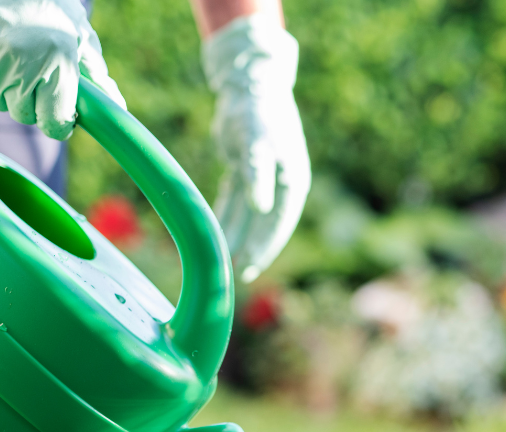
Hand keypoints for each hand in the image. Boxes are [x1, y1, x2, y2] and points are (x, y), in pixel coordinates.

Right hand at [0, 0, 125, 141]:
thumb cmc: (40, 3)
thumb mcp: (76, 32)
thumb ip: (95, 74)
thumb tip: (117, 106)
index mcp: (55, 63)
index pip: (55, 126)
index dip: (59, 118)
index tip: (58, 107)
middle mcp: (21, 72)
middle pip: (27, 116)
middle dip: (31, 96)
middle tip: (29, 61)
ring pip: (1, 104)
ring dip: (5, 85)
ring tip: (7, 49)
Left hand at [203, 15, 310, 281]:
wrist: (250, 83)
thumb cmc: (258, 111)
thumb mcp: (258, 142)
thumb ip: (259, 174)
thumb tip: (262, 209)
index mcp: (291, 182)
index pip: (279, 223)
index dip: (265, 247)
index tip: (250, 266)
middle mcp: (279, 184)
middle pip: (264, 225)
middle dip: (250, 249)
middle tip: (235, 274)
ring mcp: (262, 179)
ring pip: (247, 216)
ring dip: (235, 237)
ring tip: (222, 261)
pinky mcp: (244, 171)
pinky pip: (234, 202)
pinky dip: (225, 218)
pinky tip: (214, 235)